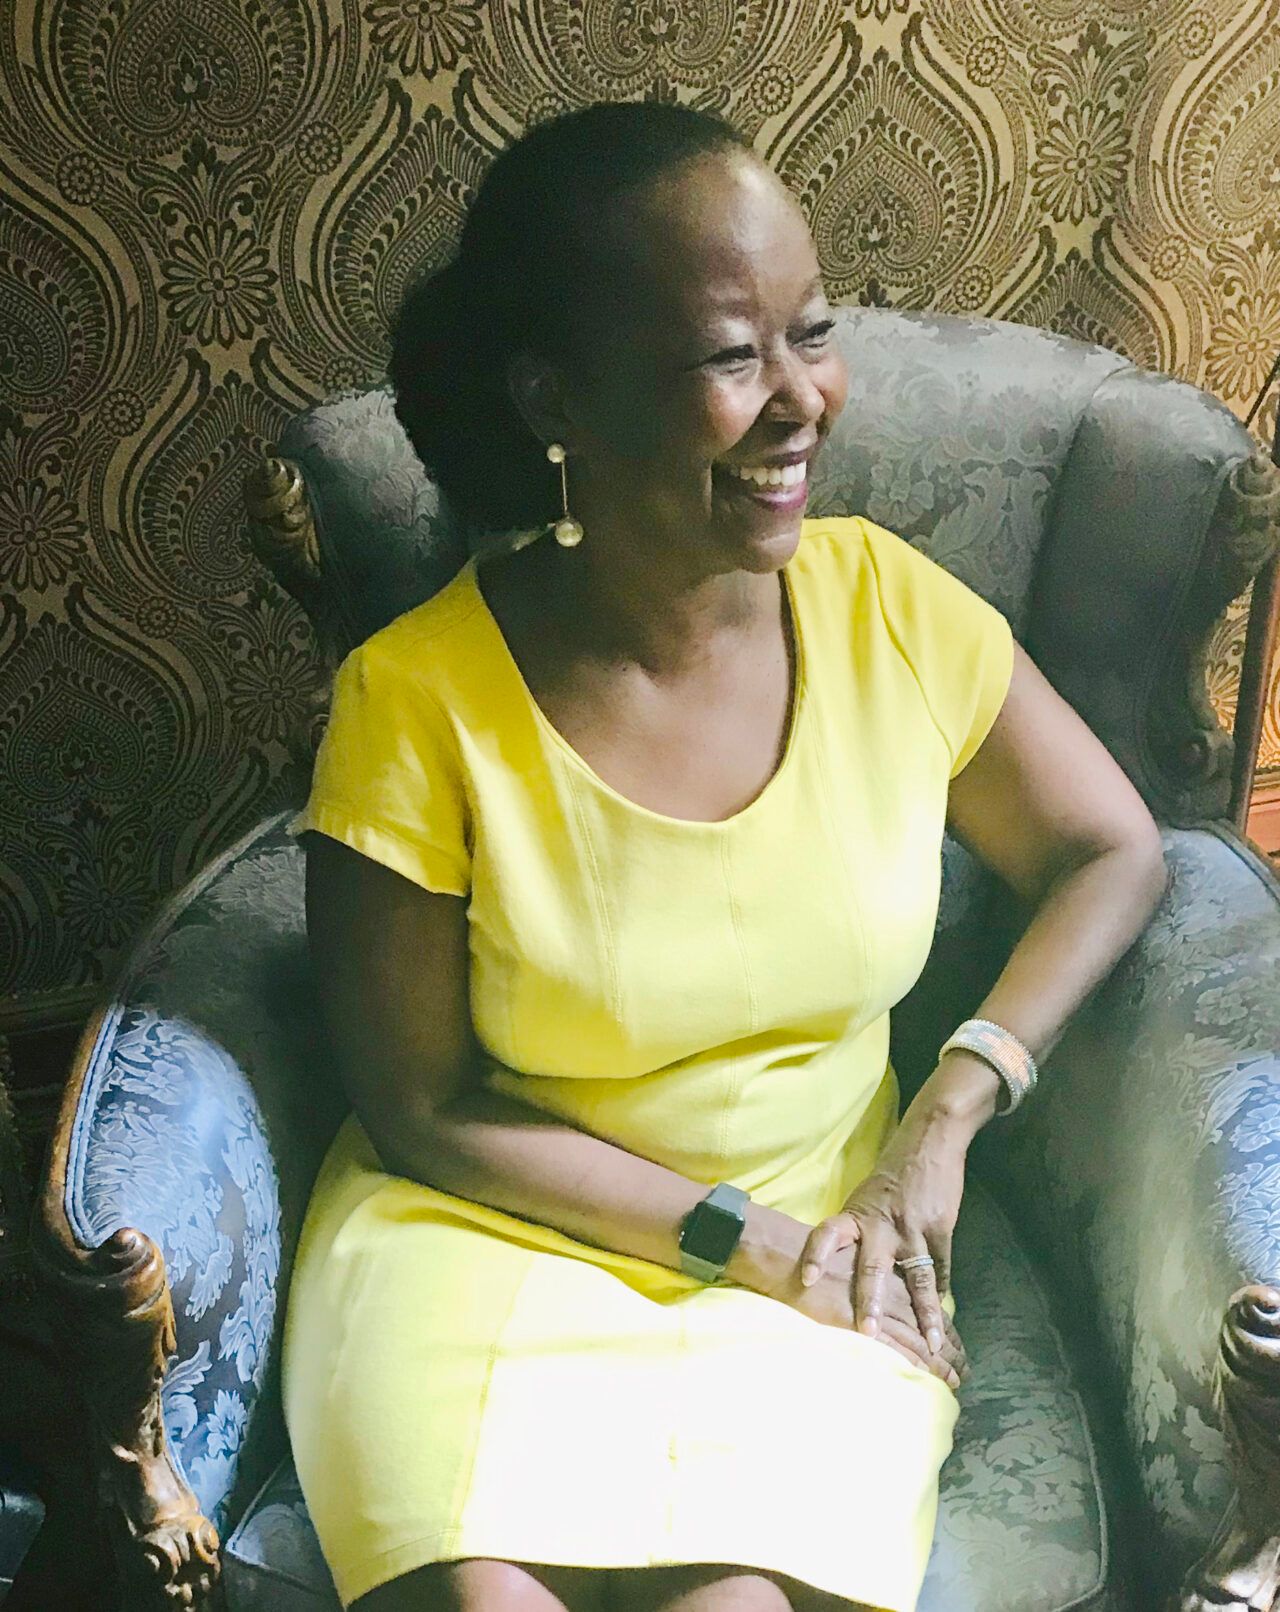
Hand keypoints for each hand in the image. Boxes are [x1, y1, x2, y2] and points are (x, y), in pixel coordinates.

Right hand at [770, 1242, 968, 1390]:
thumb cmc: (814, 1256)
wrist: (790, 1256)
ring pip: (918, 1337)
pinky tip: (929, 1376)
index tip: (957, 1345)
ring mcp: (880, 1308)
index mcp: (889, 1272)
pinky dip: (915, 1363)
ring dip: (939, 1360)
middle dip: (949, 1346)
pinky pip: (897, 1347)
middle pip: (929, 1321)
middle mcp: (892, 1289)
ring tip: (955, 1379)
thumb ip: (868, 1275)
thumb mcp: (849, 1258)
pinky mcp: (864, 1324)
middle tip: (966, 1369)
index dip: (942, 1324)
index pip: (925, 1299)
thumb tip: (880, 1293)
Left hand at [798, 1075, 979, 1354]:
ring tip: (930, 1345)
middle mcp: (882, 1225)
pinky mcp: (940, 1230)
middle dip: (871, 1303)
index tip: (807, 1280)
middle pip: (874, 1268)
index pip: (829, 1233)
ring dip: (923, 1315)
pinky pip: (940, 1270)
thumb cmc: (892, 1172)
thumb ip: (858, 1230)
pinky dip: (940, 1296)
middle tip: (868, 1333)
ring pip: (917, 1279)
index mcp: (857, 1214)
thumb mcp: (866, 1197)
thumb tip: (846, 1267)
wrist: (929, 1140)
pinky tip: (941, 1319)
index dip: (816, 1255)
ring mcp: (913, 1230)